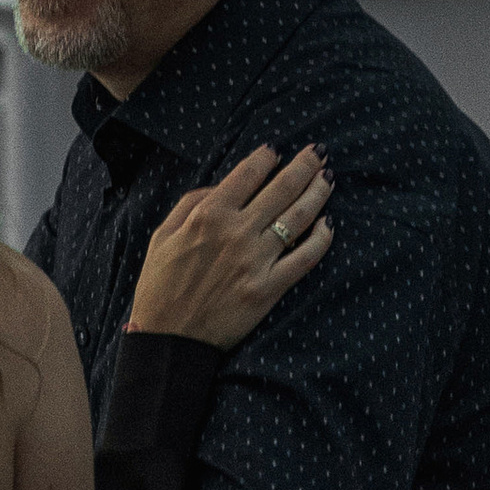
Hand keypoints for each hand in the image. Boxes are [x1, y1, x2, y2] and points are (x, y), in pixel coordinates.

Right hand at [130, 142, 333, 351]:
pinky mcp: (269, 288)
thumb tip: (223, 185)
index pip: (248, 174)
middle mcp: (236, 233)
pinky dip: (321, 239)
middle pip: (281, 189)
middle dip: (304, 165)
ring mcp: (256, 261)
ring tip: (328, 178)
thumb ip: (191, 203)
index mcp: (208, 216)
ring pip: (298, 218)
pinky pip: (305, 258)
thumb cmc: (160, 286)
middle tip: (319, 152)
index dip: (266, 157)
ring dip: (317, 193)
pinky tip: (329, 224)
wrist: (169, 339)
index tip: (277, 149)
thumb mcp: (162, 235)